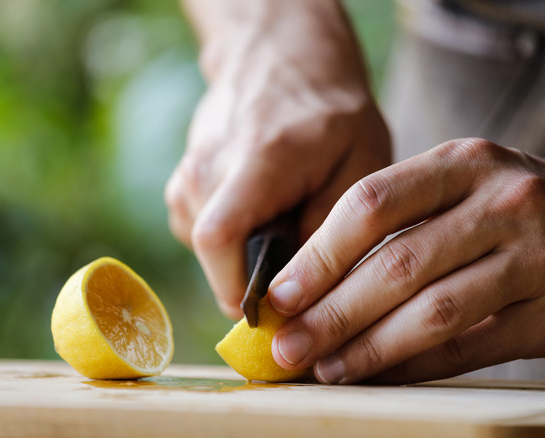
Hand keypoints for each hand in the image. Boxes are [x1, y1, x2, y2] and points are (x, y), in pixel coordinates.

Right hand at [166, 1, 390, 317]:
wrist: (282, 59)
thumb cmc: (332, 113)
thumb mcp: (361, 164)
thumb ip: (332, 228)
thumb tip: (301, 295)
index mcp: (257, 160)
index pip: (219, 240)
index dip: (241, 291)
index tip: (280, 312)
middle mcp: (208, 166)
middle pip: (214, 256)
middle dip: (254, 279)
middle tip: (300, 267)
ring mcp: (188, 173)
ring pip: (208, 251)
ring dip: (247, 256)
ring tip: (286, 223)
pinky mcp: (183, 183)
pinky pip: (203, 234)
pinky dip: (235, 239)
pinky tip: (264, 212)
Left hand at [266, 137, 544, 383]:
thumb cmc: (527, 208)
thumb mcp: (470, 185)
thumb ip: (404, 221)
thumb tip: (316, 283)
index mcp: (466, 162)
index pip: (372, 203)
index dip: (318, 254)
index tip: (277, 294)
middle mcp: (504, 201)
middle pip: (397, 262)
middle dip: (332, 311)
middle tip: (287, 344)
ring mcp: (539, 255)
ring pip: (433, 310)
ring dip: (368, 346)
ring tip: (325, 368)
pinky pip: (471, 347)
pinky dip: (416, 366)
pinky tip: (380, 376)